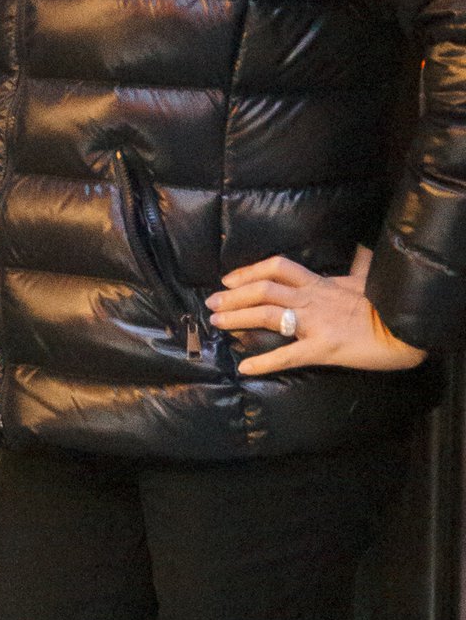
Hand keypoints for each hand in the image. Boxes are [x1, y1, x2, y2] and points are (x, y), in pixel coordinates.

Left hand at [208, 247, 425, 374]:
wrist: (406, 327)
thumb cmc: (390, 304)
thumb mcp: (369, 279)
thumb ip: (358, 267)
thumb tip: (361, 250)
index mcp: (320, 282)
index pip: (277, 268)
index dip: (249, 271)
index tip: (229, 279)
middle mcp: (312, 298)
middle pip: (264, 289)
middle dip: (234, 295)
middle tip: (212, 304)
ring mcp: (316, 323)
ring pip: (268, 314)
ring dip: (238, 318)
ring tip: (217, 324)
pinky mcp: (324, 348)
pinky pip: (288, 355)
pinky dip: (264, 362)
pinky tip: (245, 369)